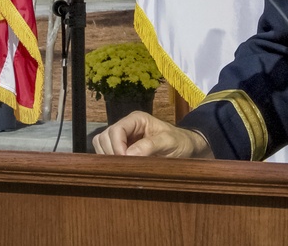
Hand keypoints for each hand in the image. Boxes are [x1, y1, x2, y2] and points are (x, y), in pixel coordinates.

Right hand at [92, 111, 214, 158]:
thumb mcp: (169, 143)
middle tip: (123, 167)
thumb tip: (128, 154)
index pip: (116, 130)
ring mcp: (123, 136)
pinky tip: (120, 168)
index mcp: (137, 119)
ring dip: (107, 156)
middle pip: (105, 136)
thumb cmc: (180, 142)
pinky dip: (108, 160)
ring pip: (101, 143)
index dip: (116, 146)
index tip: (125, 161)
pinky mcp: (121, 147)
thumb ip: (150, 146)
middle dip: (111, 152)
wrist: (186, 148)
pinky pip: (105, 151)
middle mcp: (127, 125)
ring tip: (121, 168)